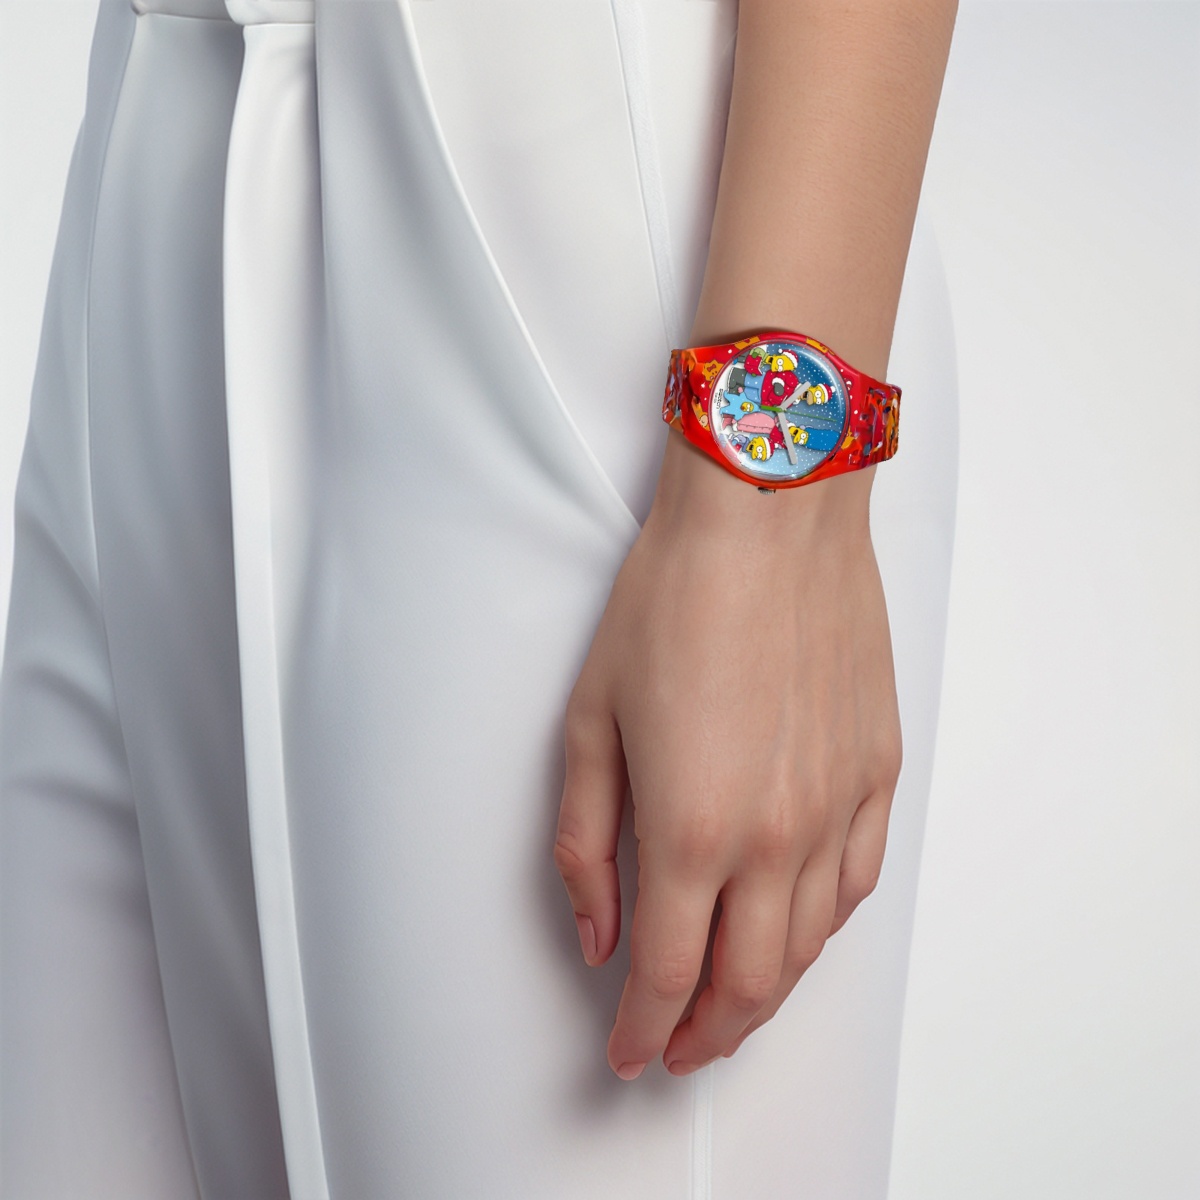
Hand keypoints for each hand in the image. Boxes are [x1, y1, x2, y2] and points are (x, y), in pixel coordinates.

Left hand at [553, 431, 902, 1078]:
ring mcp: (838, 807)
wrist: (769, 517)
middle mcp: (776, 835)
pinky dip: (821, 931)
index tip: (625, 1052)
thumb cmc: (673, 601)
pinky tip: (795, 931)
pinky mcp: (877, 772)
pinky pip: (857, 885)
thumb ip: (586, 842)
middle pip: (747, 985)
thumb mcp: (589, 721)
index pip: (666, 973)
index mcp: (692, 826)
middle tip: (675, 1047)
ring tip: (729, 1005)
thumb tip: (597, 932)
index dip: (640, 1028)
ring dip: (765, 995)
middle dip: (705, 1035)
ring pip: (809, 948)